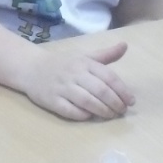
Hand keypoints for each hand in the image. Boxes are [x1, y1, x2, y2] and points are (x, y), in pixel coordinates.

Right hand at [17, 42, 133, 120]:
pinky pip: (70, 111)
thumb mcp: (84, 56)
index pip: (109, 77)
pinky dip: (83, 115)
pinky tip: (90, 116)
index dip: (122, 90)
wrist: (31, 68)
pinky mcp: (52, 101)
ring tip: (111, 115)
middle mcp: (74, 74)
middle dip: (115, 103)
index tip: (130, 101)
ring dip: (102, 111)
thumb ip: (106, 54)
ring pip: (87, 102)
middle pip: (100, 91)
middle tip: (122, 111)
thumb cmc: (62, 63)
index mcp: (84, 63)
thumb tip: (125, 45)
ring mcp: (62, 88)